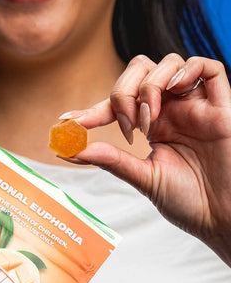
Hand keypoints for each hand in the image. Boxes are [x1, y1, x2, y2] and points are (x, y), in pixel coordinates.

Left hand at [60, 54, 230, 266]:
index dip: (92, 110)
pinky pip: (209, 68)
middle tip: (126, 125)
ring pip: (168, 62)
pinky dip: (189, 69)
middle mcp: (172, 109)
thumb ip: (112, 159)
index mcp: (152, 124)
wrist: (223, 220)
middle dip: (123, 92)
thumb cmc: (188, 202)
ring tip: (149, 120)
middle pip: (140, 69)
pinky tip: (176, 91)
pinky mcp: (223, 107)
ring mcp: (195, 105)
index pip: (118, 102)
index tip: (67, 121)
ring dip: (149, 86)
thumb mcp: (144, 177)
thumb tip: (71, 149)